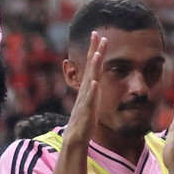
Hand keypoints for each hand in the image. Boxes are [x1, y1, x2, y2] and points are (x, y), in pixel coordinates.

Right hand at [61, 33, 106, 154]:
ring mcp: (85, 100)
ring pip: (90, 80)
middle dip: (94, 51)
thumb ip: (92, 90)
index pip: (93, 66)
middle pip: (91, 68)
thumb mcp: (91, 101)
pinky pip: (89, 100)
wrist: (75, 138)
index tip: (98, 35)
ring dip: (93, 67)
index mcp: (89, 87)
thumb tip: (95, 79)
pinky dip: (92, 91)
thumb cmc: (84, 120)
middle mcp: (86, 90)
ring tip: (97, 54)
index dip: (95, 50)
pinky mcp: (86, 111)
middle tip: (97, 35)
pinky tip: (95, 83)